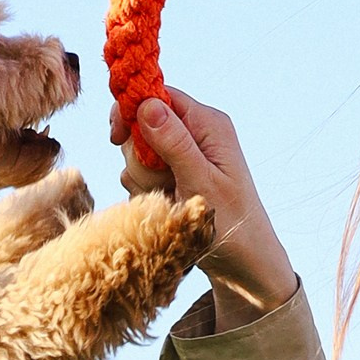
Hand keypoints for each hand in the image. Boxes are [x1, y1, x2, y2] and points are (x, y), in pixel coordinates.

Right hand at [111, 86, 297, 316]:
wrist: (243, 263)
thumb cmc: (232, 223)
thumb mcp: (201, 182)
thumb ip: (174, 143)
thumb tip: (147, 104)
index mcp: (208, 124)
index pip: (159, 95)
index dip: (132, 110)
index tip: (116, 136)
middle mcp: (196, 134)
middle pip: (142, 125)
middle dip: (139, 154)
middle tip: (159, 180)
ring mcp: (183, 156)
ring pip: (138, 153)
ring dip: (143, 178)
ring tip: (170, 199)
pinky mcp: (174, 177)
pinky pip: (142, 175)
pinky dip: (146, 192)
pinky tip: (166, 207)